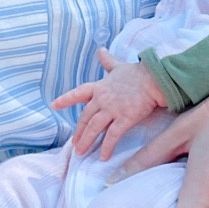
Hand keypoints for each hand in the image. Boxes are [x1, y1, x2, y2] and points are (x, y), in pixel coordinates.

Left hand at [53, 51, 167, 158]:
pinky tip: (103, 157)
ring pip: (94, 128)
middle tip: (75, 145)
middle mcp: (102, 99)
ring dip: (87, 141)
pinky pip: (112, 136)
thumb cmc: (138, 73)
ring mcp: (112, 109)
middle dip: (78, 132)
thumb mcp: (119, 66)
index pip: (78, 93)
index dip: (65, 100)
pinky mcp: (125, 118)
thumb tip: (101, 50)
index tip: (54, 105)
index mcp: (100, 87)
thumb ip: (108, 61)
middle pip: (85, 118)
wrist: (154, 78)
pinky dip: (106, 147)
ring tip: (82, 153)